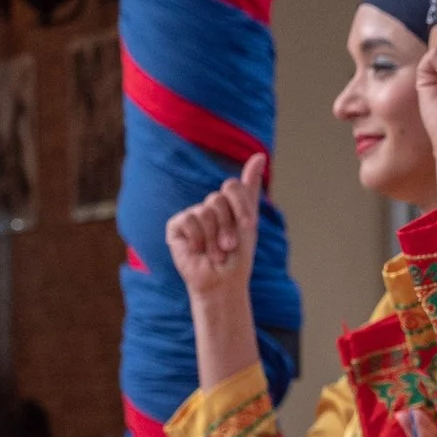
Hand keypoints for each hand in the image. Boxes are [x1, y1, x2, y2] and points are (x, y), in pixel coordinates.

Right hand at [165, 153, 265, 301]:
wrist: (223, 281)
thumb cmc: (237, 256)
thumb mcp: (248, 221)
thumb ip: (250, 189)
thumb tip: (260, 155)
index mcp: (227, 203)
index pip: (232, 186)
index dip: (241, 206)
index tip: (248, 226)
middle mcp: (208, 206)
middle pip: (219, 199)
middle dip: (228, 226)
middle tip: (229, 246)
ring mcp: (191, 215)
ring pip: (205, 211)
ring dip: (215, 237)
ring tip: (216, 253)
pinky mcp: (176, 226)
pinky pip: (188, 220)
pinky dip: (199, 238)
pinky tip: (199, 251)